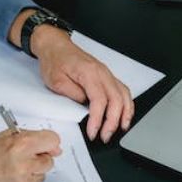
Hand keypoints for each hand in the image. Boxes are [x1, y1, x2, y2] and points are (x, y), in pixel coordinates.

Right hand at [0, 129, 60, 181]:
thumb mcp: (4, 137)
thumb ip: (30, 137)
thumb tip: (54, 146)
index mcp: (21, 145)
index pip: (53, 140)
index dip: (49, 143)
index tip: (45, 146)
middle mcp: (25, 164)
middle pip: (49, 161)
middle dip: (38, 159)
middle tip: (21, 159)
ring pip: (41, 176)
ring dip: (31, 173)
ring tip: (11, 171)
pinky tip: (9, 181)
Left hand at [31, 26, 133, 143]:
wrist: (55, 46)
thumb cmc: (55, 60)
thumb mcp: (56, 82)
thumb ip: (73, 95)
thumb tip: (85, 108)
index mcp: (89, 73)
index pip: (100, 101)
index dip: (98, 120)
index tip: (93, 132)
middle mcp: (102, 72)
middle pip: (116, 100)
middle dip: (113, 121)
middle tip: (105, 136)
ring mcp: (106, 74)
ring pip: (124, 95)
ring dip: (124, 114)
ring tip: (120, 128)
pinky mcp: (106, 76)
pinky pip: (122, 90)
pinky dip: (126, 104)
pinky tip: (124, 114)